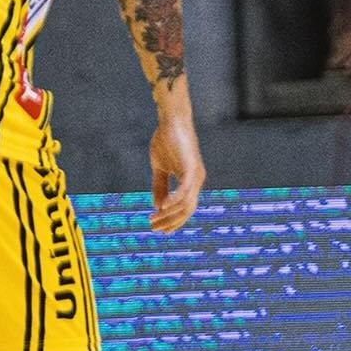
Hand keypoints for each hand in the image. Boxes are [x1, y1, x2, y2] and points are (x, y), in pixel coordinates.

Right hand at [149, 115, 205, 232]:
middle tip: (154, 228)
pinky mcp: (191, 167)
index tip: (160, 230)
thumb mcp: (160, 167)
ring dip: (168, 214)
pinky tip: (162, 207)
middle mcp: (197, 181)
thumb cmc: (166, 141)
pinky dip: (174, 200)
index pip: (186, 208)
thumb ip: (159, 186)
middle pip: (187, 210)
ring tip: (153, 219)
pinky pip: (185, 189)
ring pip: (185, 203)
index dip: (174, 221)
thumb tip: (157, 206)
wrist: (171, 120)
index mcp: (191, 182)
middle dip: (171, 222)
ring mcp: (196, 174)